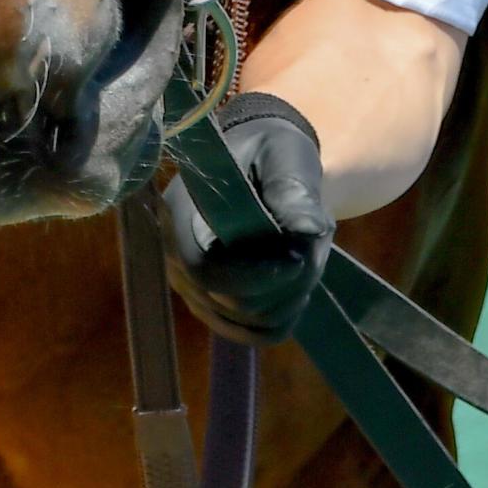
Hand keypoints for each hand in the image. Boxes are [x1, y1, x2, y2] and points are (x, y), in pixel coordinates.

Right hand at [162, 93, 334, 344]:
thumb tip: (307, 230)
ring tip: (303, 252)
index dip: (254, 274)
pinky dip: (285, 312)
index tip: (298, 256)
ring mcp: (192, 288)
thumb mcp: (286, 157)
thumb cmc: (270, 154)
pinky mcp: (213, 308)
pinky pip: (256, 333)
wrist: (263, 166)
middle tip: (312, 246)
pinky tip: (291, 278)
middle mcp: (175, 257)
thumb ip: (293, 190)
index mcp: (179, 214)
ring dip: (291, 294)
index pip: (203, 269)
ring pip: (251, 321)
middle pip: (234, 303)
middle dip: (285, 283)